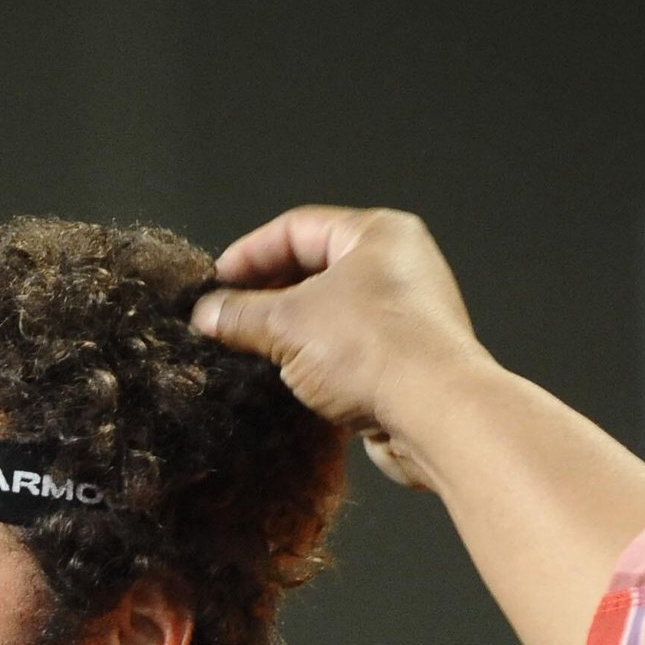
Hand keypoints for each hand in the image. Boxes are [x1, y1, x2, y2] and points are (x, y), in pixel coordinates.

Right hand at [190, 206, 490, 489]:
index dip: (248, 255)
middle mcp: (398, 269)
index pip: (296, 230)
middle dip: (267, 299)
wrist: (436, 415)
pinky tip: (293, 385)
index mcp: (377, 235)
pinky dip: (318, 366)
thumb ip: (241, 315)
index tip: (214, 283)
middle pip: (314, 273)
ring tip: (254, 356)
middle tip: (228, 323)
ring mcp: (405, 319)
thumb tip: (208, 314)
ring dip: (292, 337)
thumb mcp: (288, 324)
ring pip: (331, 318)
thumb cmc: (378, 350)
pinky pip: (350, 355)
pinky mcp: (405, 365)